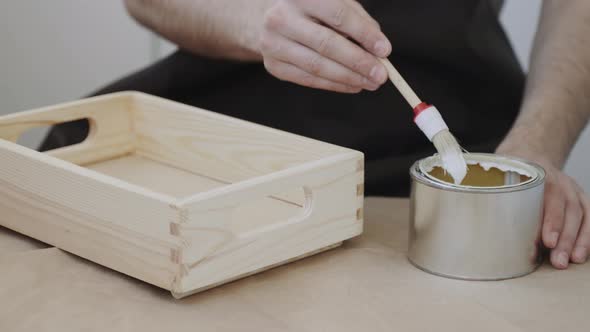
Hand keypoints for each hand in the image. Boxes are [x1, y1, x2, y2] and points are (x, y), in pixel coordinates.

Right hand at [259, 0, 390, 92]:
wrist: (264, 16)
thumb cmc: (307, 8)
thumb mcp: (331, 0)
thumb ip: (355, 18)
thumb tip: (377, 48)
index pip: (338, 15)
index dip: (363, 34)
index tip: (384, 50)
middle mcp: (281, 17)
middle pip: (327, 44)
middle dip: (358, 62)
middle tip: (381, 75)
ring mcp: (273, 43)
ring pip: (317, 66)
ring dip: (348, 78)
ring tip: (370, 82)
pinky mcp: (273, 65)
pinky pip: (308, 79)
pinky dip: (334, 84)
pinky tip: (352, 85)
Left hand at [496, 149, 589, 268]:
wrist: (529, 154)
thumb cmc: (510, 171)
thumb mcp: (498, 176)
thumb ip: (493, 196)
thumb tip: (474, 221)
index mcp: (539, 174)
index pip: (550, 197)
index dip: (551, 220)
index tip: (547, 241)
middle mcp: (560, 181)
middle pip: (568, 210)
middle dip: (565, 238)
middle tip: (558, 261)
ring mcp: (572, 189)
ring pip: (582, 215)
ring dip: (578, 240)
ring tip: (572, 260)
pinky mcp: (580, 199)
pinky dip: (588, 236)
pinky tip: (582, 253)